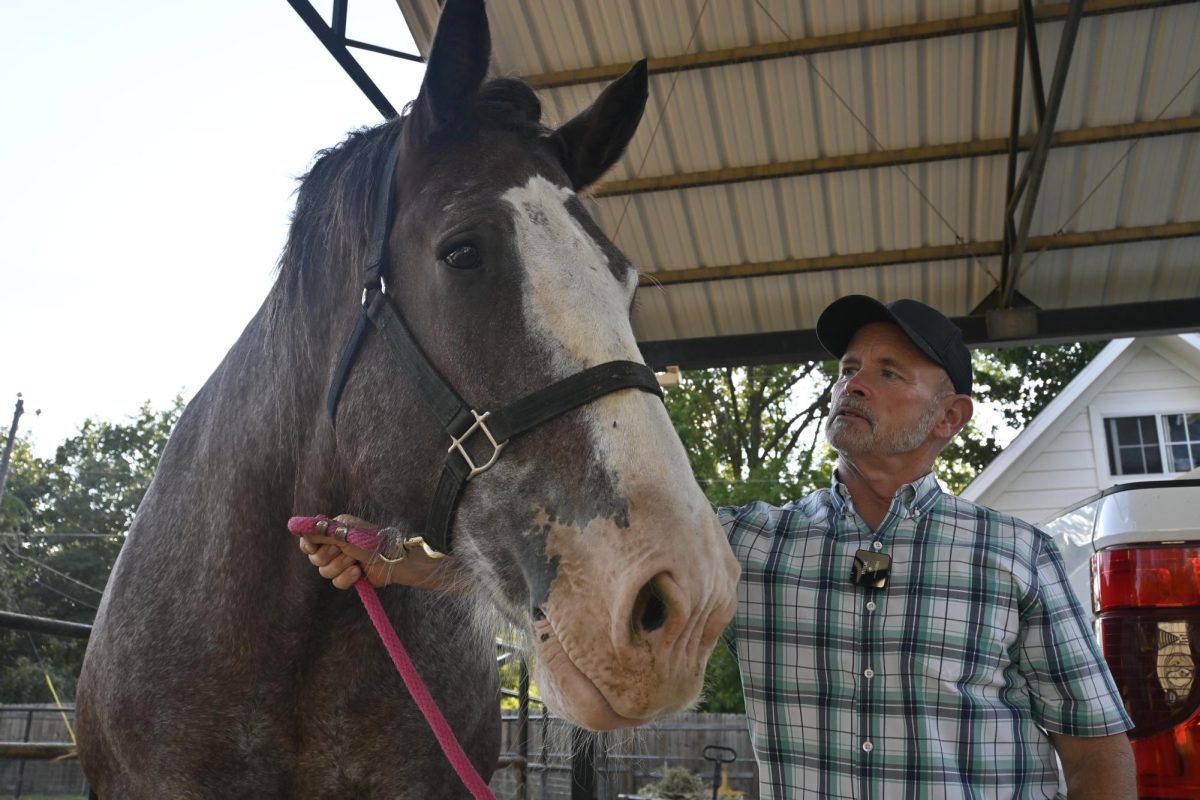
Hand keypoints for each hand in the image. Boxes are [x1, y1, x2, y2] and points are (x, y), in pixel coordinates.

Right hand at [297, 514, 456, 590]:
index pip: (309, 539)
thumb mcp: (345, 534)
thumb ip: (321, 531)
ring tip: (355, 562)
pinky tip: (358, 573)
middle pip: (315, 558)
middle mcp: (336, 545)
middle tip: (344, 551)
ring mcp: (343, 561)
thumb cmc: (373, 542)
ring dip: (340, 567)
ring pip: (324, 571)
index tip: (313, 546)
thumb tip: (297, 526)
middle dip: (330, 556)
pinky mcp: (350, 576)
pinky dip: (347, 578)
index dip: (309, 545)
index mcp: (334, 530)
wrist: (394, 561)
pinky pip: (336, 582)